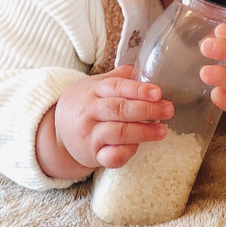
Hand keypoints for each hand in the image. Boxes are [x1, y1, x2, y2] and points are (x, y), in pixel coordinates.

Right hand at [44, 66, 173, 175]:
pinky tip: (138, 147)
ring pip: (118, 133)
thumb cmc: (84, 105)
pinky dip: (126, 152)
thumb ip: (118, 77)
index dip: (138, 89)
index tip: (158, 92)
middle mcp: (90, 112)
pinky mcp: (93, 155)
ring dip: (142, 132)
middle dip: (146, 109)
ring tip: (162, 131)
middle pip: (119, 109)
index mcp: (93, 91)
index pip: (116, 87)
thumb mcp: (95, 85)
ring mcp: (90, 135)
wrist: (57, 131)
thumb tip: (142, 69)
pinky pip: (111, 157)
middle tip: (168, 109)